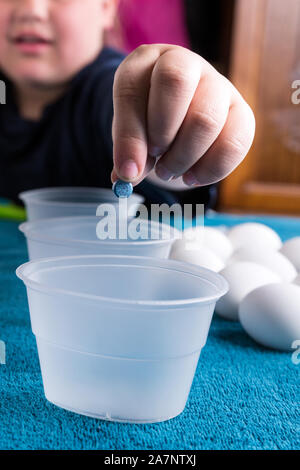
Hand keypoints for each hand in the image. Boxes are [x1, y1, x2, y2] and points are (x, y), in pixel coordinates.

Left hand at [111, 44, 254, 187]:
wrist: (178, 124)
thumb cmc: (149, 122)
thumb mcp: (130, 131)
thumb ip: (127, 150)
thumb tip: (128, 175)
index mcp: (148, 61)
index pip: (134, 86)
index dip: (131, 133)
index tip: (130, 168)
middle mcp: (187, 63)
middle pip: (176, 83)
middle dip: (162, 134)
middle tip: (155, 161)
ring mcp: (219, 85)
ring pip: (207, 119)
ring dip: (184, 158)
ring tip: (170, 171)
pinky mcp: (241, 113)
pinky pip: (235, 143)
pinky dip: (210, 169)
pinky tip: (193, 176)